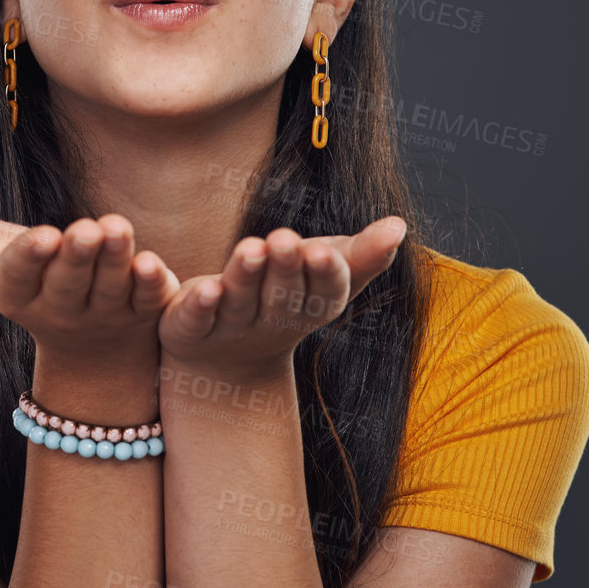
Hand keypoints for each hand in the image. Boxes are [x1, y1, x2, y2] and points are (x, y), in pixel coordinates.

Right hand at [0, 205, 176, 373]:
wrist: (91, 343)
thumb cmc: (30, 275)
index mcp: (17, 293)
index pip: (19, 278)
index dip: (28, 258)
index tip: (38, 235)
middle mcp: (60, 308)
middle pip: (67, 283)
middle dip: (75, 256)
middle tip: (85, 228)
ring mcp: (105, 313)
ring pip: (111, 287)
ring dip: (115, 260)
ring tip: (116, 228)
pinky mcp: (144, 310)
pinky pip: (149, 298)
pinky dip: (152, 283)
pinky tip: (153, 263)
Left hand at [156, 218, 406, 385]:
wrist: (224, 362)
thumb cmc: (286, 299)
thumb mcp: (324, 275)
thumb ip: (362, 255)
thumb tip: (399, 225)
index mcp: (309, 306)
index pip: (325, 292)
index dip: (326, 274)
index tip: (325, 251)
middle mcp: (271, 318)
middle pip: (282, 294)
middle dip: (286, 268)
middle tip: (285, 239)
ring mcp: (229, 325)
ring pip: (239, 300)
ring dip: (245, 275)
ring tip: (251, 247)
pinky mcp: (188, 328)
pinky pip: (194, 317)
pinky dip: (199, 304)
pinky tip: (204, 288)